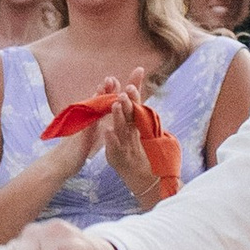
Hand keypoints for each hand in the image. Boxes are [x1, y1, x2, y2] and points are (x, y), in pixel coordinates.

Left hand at [99, 78, 169, 207]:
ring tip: (115, 105)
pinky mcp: (119, 157)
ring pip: (123, 128)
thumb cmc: (135, 152)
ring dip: (119, 116)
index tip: (138, 71)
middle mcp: (134, 133)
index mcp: (136, 124)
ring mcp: (127, 145)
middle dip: (129, 101)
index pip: (136, 103)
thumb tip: (128, 90)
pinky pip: (116, 148)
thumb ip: (130, 111)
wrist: (142, 178)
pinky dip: (112, 140)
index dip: (135, 89)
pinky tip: (107, 131)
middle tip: (125, 89)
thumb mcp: (132, 130)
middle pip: (133, 114)